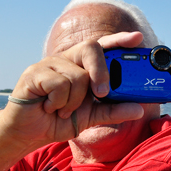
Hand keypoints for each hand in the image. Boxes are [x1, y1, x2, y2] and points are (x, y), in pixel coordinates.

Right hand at [2, 32, 144, 146]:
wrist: (30, 132)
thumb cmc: (60, 118)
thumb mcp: (93, 117)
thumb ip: (114, 112)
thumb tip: (139, 110)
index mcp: (83, 65)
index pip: (103, 45)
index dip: (119, 39)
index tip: (138, 37)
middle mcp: (68, 59)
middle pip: (91, 47)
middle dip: (102, 72)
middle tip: (101, 94)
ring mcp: (50, 64)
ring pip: (78, 75)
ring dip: (75, 101)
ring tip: (64, 109)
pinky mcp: (35, 73)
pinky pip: (59, 84)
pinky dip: (59, 102)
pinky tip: (50, 107)